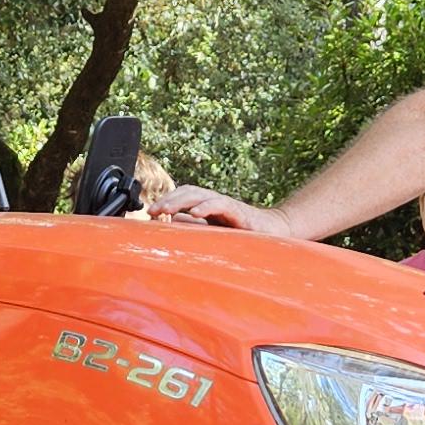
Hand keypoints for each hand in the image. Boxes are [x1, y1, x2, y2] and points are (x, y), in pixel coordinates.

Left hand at [154, 187, 295, 238]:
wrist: (275, 232)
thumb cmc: (243, 232)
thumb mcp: (213, 232)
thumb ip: (194, 228)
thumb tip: (173, 224)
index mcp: (207, 205)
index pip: (183, 195)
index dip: (167, 200)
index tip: (150, 213)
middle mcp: (215, 201)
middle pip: (189, 192)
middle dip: (169, 200)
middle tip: (152, 211)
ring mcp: (228, 205)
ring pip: (201, 195)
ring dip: (181, 201)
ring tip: (166, 210)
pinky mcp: (240, 213)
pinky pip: (221, 205)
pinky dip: (207, 207)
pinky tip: (195, 213)